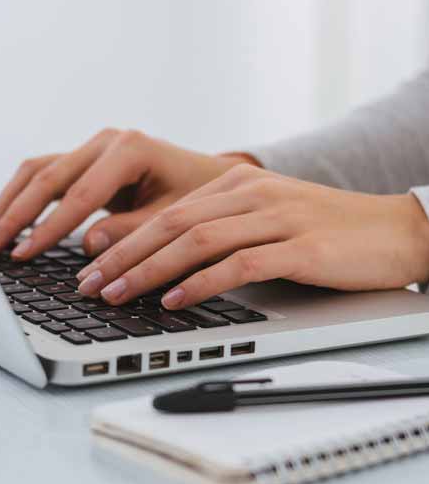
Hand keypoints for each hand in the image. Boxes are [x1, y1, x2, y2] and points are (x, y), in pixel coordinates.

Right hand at [0, 129, 256, 257]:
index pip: (81, 193)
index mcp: (131, 149)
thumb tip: (89, 248)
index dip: (50, 228)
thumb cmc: (201, 197)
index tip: (25, 255)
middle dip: (17, 214)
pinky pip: (50, 174)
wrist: (210, 178)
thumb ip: (133, 232)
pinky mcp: (91, 161)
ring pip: (41, 170)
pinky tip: (12, 220)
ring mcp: (97, 147)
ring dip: (13, 202)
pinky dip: (27, 197)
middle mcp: (108, 141)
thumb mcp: (174, 218)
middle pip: (49, 175)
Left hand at [77, 164, 428, 307]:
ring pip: (197, 241)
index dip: (125, 240)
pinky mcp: (299, 246)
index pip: (168, 212)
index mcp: (238, 183)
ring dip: (149, 270)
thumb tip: (169, 259)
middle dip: (123, 256)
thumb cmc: (326, 229)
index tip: (93, 267)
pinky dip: (200, 283)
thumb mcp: (266, 216)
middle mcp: (251, 193)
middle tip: (89, 284)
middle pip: (171, 223)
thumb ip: (222, 228)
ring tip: (116, 294)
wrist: (394, 228)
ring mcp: (276, 217)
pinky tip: (173, 300)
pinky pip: (238, 264)